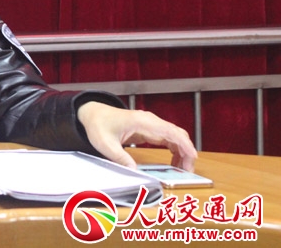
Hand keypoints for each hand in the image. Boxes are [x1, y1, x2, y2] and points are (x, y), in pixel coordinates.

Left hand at [77, 101, 197, 171]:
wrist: (92, 114)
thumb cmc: (98, 125)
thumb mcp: (105, 144)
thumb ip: (119, 157)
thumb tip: (134, 170)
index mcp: (142, 122)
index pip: (170, 132)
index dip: (184, 144)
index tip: (192, 158)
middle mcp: (150, 121)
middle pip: (177, 134)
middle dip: (187, 152)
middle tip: (187, 172)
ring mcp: (151, 125)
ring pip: (175, 137)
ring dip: (182, 152)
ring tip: (182, 170)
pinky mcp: (149, 130)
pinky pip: (167, 139)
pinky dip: (175, 150)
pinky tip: (174, 163)